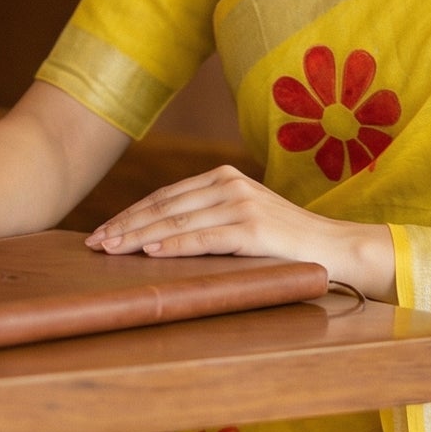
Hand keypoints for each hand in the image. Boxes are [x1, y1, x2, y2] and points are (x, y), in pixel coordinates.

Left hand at [87, 164, 395, 299]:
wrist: (336, 250)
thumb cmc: (286, 244)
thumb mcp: (243, 222)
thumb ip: (208, 220)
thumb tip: (158, 239)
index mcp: (224, 178)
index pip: (165, 197)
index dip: (130, 215)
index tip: (102, 232)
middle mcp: (229, 184)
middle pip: (164, 207)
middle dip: (125, 227)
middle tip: (94, 244)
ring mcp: (241, 205)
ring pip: (177, 222)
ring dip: (139, 238)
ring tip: (110, 250)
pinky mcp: (253, 229)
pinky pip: (203, 238)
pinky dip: (173, 246)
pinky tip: (149, 253)